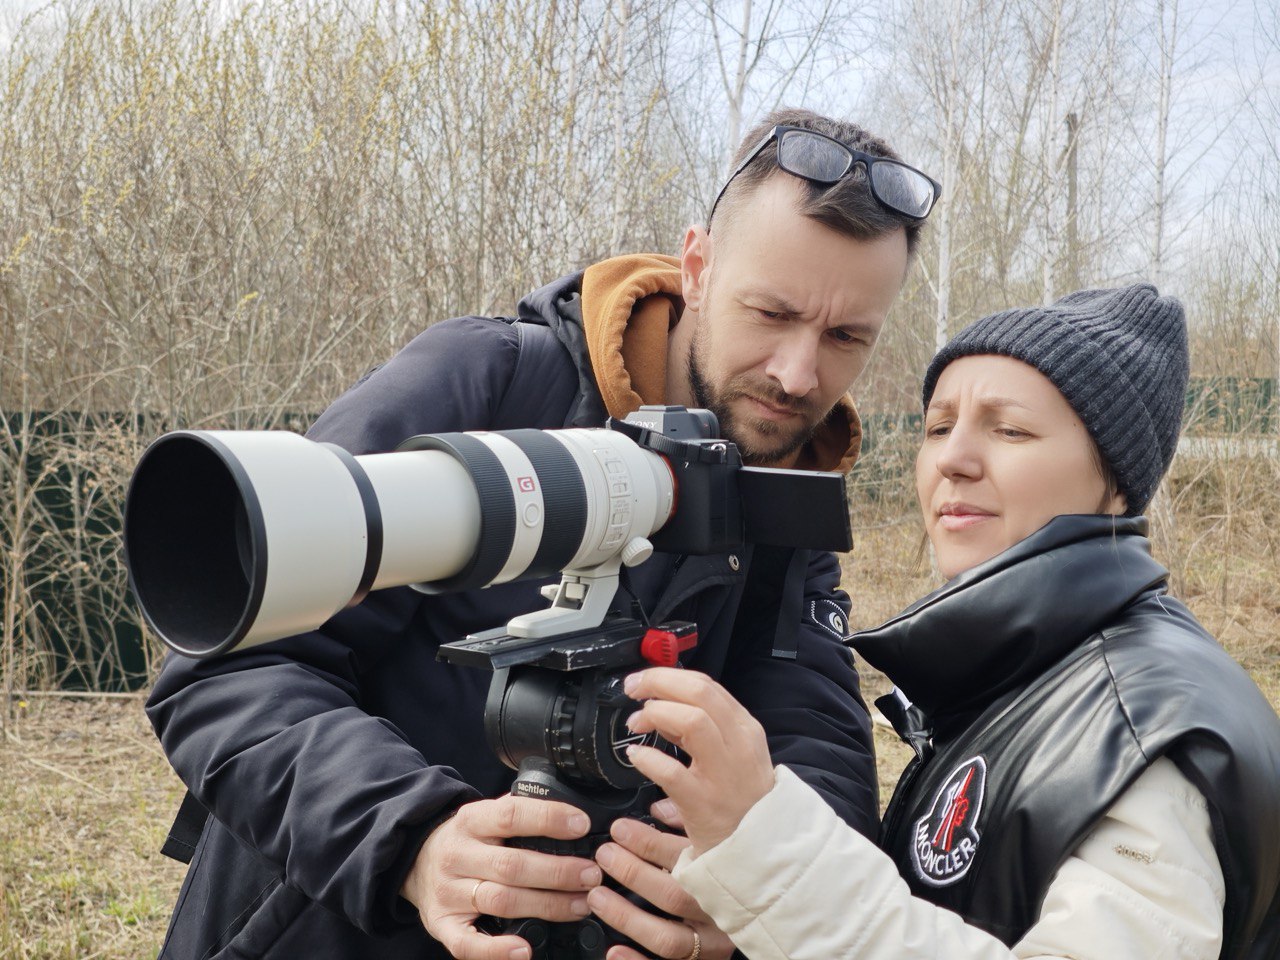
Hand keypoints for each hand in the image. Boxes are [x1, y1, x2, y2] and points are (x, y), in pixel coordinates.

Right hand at [401, 796, 601, 959]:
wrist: (415, 862)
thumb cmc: (466, 840)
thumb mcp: (485, 815)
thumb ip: (520, 814)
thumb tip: (574, 815)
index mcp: (470, 821)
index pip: (511, 814)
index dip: (549, 819)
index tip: (582, 825)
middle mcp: (457, 855)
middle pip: (512, 864)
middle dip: (559, 871)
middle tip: (592, 874)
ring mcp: (448, 893)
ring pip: (501, 900)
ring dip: (547, 905)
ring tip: (581, 905)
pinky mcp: (443, 925)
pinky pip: (468, 944)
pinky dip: (497, 951)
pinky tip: (525, 950)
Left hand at [587, 809, 734, 959]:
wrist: (768, 904)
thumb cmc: (736, 864)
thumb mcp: (720, 836)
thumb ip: (688, 822)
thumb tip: (658, 809)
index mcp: (725, 873)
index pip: (682, 856)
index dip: (645, 841)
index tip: (619, 830)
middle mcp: (720, 910)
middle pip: (672, 895)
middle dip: (632, 874)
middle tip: (605, 856)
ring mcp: (713, 940)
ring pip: (667, 937)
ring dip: (626, 917)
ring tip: (598, 897)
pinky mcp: (704, 959)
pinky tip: (614, 950)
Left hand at [621, 668, 774, 855]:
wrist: (762, 849)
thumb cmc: (741, 800)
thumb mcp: (733, 755)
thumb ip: (700, 729)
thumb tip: (661, 707)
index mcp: (744, 728)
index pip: (705, 684)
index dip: (668, 676)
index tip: (644, 681)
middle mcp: (738, 744)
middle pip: (698, 692)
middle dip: (658, 682)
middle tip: (633, 690)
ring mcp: (723, 773)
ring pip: (691, 720)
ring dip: (656, 712)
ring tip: (636, 723)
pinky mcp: (705, 803)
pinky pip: (671, 771)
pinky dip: (647, 758)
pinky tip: (636, 756)